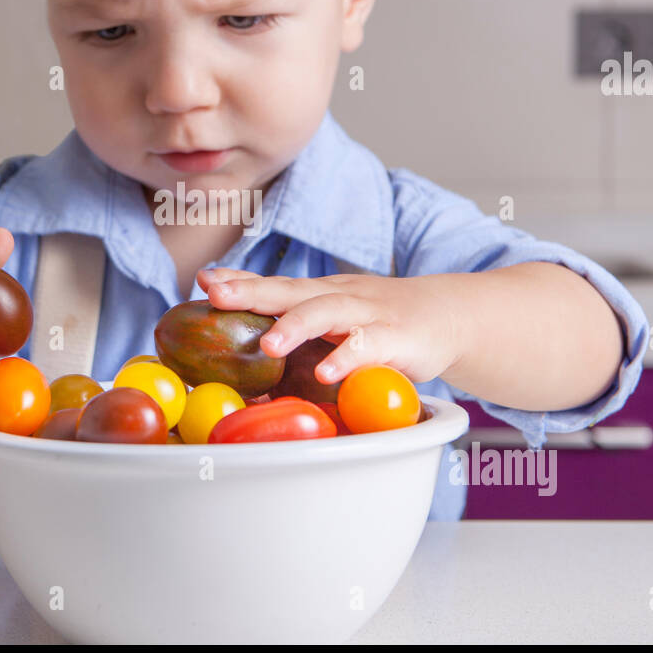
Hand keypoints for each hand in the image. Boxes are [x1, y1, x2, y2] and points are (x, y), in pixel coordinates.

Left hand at [195, 267, 462, 385]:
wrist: (449, 315)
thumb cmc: (381, 322)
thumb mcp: (335, 318)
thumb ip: (296, 331)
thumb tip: (242, 359)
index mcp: (320, 293)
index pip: (274, 284)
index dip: (239, 281)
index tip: (203, 280)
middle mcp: (339, 296)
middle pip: (291, 289)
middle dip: (251, 291)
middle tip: (216, 295)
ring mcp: (368, 314)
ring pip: (328, 312)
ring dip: (296, 325)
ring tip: (267, 343)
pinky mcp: (397, 337)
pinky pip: (369, 346)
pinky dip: (347, 358)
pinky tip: (326, 372)